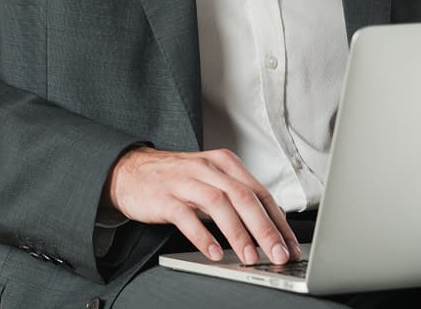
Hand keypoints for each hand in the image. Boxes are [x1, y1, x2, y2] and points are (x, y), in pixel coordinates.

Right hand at [104, 146, 299, 264]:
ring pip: (219, 204)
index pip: (260, 192)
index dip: (277, 220)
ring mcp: (186, 181)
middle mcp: (208, 168)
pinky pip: (186, 216)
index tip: (289, 245)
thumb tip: (268, 225)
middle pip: (244, 197)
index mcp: (225, 163)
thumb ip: (236, 196)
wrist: (131, 171)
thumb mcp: (210, 180)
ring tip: (249, 257)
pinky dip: (202, 236)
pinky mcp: (165, 197)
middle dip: (264, 228)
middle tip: (278, 254)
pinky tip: (213, 253)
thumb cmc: (176, 179)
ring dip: (237, 233)